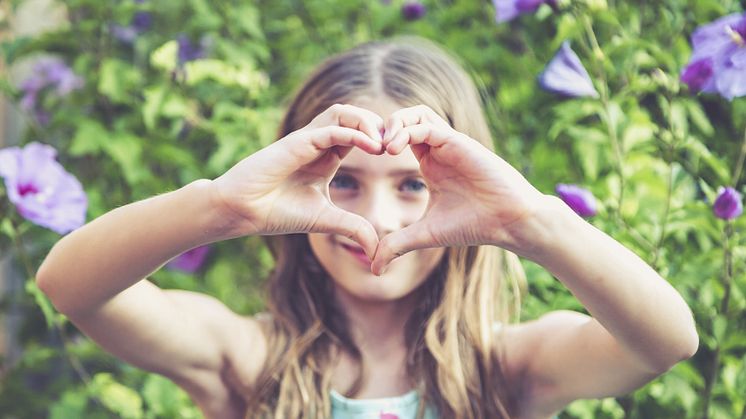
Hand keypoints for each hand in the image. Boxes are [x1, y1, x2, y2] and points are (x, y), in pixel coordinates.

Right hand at [210, 104, 383, 257]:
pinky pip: (331, 128)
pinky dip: (354, 133)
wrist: (242, 212)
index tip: (398, 156)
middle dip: (379, 125)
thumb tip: (378, 248)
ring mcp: (306, 140)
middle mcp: (317, 143)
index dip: (380, 139)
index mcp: (326, 157)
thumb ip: (353, 228)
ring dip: (368, 122)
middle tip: (396, 145)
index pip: (358, 134)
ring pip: (342, 112)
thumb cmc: (277, 213)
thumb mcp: (326, 221)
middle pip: (353, 116)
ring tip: (385, 142)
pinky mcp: (296, 142)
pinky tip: (373, 147)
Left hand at [371, 105, 546, 273]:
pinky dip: (407, 132)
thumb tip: (373, 267)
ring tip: (382, 147)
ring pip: (417, 114)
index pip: (398, 137)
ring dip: (395, 124)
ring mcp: (450, 144)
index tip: (364, 161)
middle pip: (406, 118)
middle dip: (382, 127)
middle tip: (369, 148)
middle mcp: (438, 150)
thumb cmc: (474, 225)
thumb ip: (397, 245)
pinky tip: (394, 149)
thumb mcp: (425, 234)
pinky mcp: (460, 142)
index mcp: (430, 164)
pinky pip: (428, 126)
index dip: (378, 143)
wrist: (509, 222)